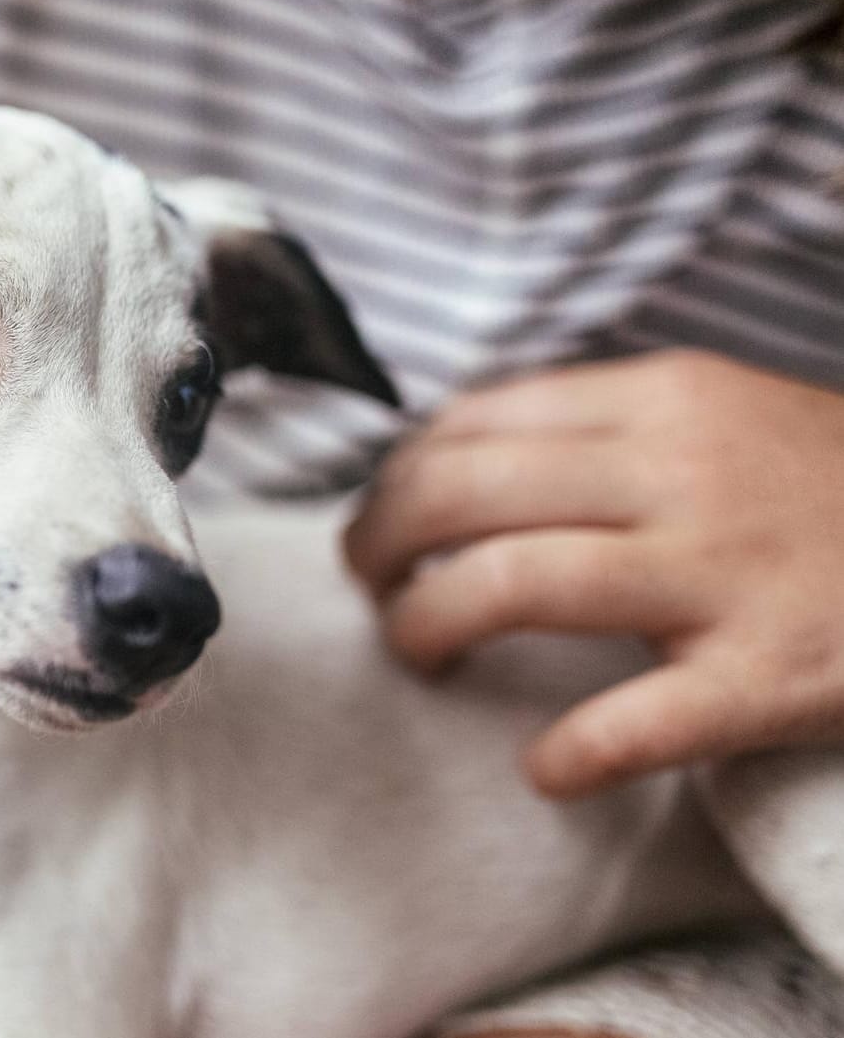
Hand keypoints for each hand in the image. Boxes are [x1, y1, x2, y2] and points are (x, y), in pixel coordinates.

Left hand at [343, 350, 843, 796]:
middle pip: (463, 494)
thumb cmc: (833, 489)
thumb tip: (453, 457)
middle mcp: (683, 471)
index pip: (473, 421)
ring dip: (428, 625)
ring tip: (417, 653)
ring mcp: (728, 572)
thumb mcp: (721, 414)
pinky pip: (636, 723)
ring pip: (513, 583)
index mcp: (663, 399)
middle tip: (368, 586)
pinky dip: (569, 754)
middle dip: (381, 544)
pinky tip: (546, 767)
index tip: (382, 520)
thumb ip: (600, 429)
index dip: (396, 475)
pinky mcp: (774, 676)